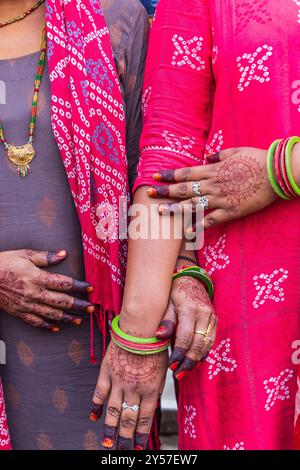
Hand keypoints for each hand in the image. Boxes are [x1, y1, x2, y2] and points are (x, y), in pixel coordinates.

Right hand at [0, 249, 93, 330]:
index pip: (63, 283)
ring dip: (67, 318)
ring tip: (79, 320)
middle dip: (78, 305)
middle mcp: (34, 293)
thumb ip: (45, 256)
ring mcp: (27, 304)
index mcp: (37, 277)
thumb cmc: (4, 263)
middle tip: (91, 308)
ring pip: (51, 314)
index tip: (90, 288)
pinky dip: (46, 326)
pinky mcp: (19, 312)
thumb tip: (64, 254)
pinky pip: (35, 322)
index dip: (78, 286)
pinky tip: (56, 328)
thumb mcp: (25, 254)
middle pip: (61, 301)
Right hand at [90, 341, 167, 449]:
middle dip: (126, 439)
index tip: (139, 449)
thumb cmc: (155, 345)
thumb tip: (153, 402)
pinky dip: (96, 407)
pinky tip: (94, 417)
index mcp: (151, 389)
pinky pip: (99, 393)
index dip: (142, 436)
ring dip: (110, 429)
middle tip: (123, 451)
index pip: (145, 419)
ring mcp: (119, 381)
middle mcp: (134, 388)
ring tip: (108, 443)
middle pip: (128, 420)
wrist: (140, 327)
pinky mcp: (107, 372)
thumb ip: (156, 387)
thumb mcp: (163, 368)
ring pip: (113, 411)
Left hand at [148, 147, 277, 229]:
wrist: (274, 173)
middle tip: (149, 194)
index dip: (167, 175)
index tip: (154, 176)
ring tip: (161, 212)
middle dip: (164, 192)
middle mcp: (212, 185)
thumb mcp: (235, 151)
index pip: (184, 173)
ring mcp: (220, 199)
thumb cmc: (256, 159)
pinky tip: (187, 232)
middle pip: (183, 189)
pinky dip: (199, 226)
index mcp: (212, 170)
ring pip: (192, 205)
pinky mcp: (230, 211)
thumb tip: (208, 156)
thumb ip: (218, 155)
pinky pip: (211, 220)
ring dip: (175, 209)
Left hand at [156, 275, 217, 379]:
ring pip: (206, 345)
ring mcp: (212, 317)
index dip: (179, 353)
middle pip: (198, 344)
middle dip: (188, 362)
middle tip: (178, 374)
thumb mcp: (167, 303)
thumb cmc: (174, 290)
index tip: (172, 364)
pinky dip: (203, 352)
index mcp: (190, 309)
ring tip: (184, 371)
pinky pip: (210, 340)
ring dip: (196, 360)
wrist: (190, 277)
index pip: (186, 337)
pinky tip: (194, 361)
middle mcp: (204, 314)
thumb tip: (159, 337)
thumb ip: (165, 320)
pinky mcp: (215, 320)